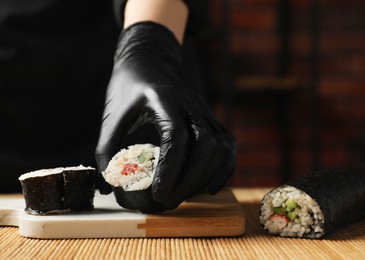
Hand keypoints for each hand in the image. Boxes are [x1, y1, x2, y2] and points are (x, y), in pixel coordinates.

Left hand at [95, 22, 235, 210]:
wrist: (149, 61)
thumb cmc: (128, 87)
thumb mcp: (112, 114)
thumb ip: (107, 149)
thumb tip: (109, 185)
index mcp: (163, 100)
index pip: (176, 136)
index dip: (170, 168)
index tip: (158, 193)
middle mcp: (190, 104)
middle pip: (205, 144)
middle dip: (190, 179)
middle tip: (169, 200)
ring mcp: (204, 110)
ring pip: (221, 145)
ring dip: (207, 175)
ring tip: (187, 194)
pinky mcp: (210, 118)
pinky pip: (228, 144)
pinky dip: (224, 167)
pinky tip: (210, 186)